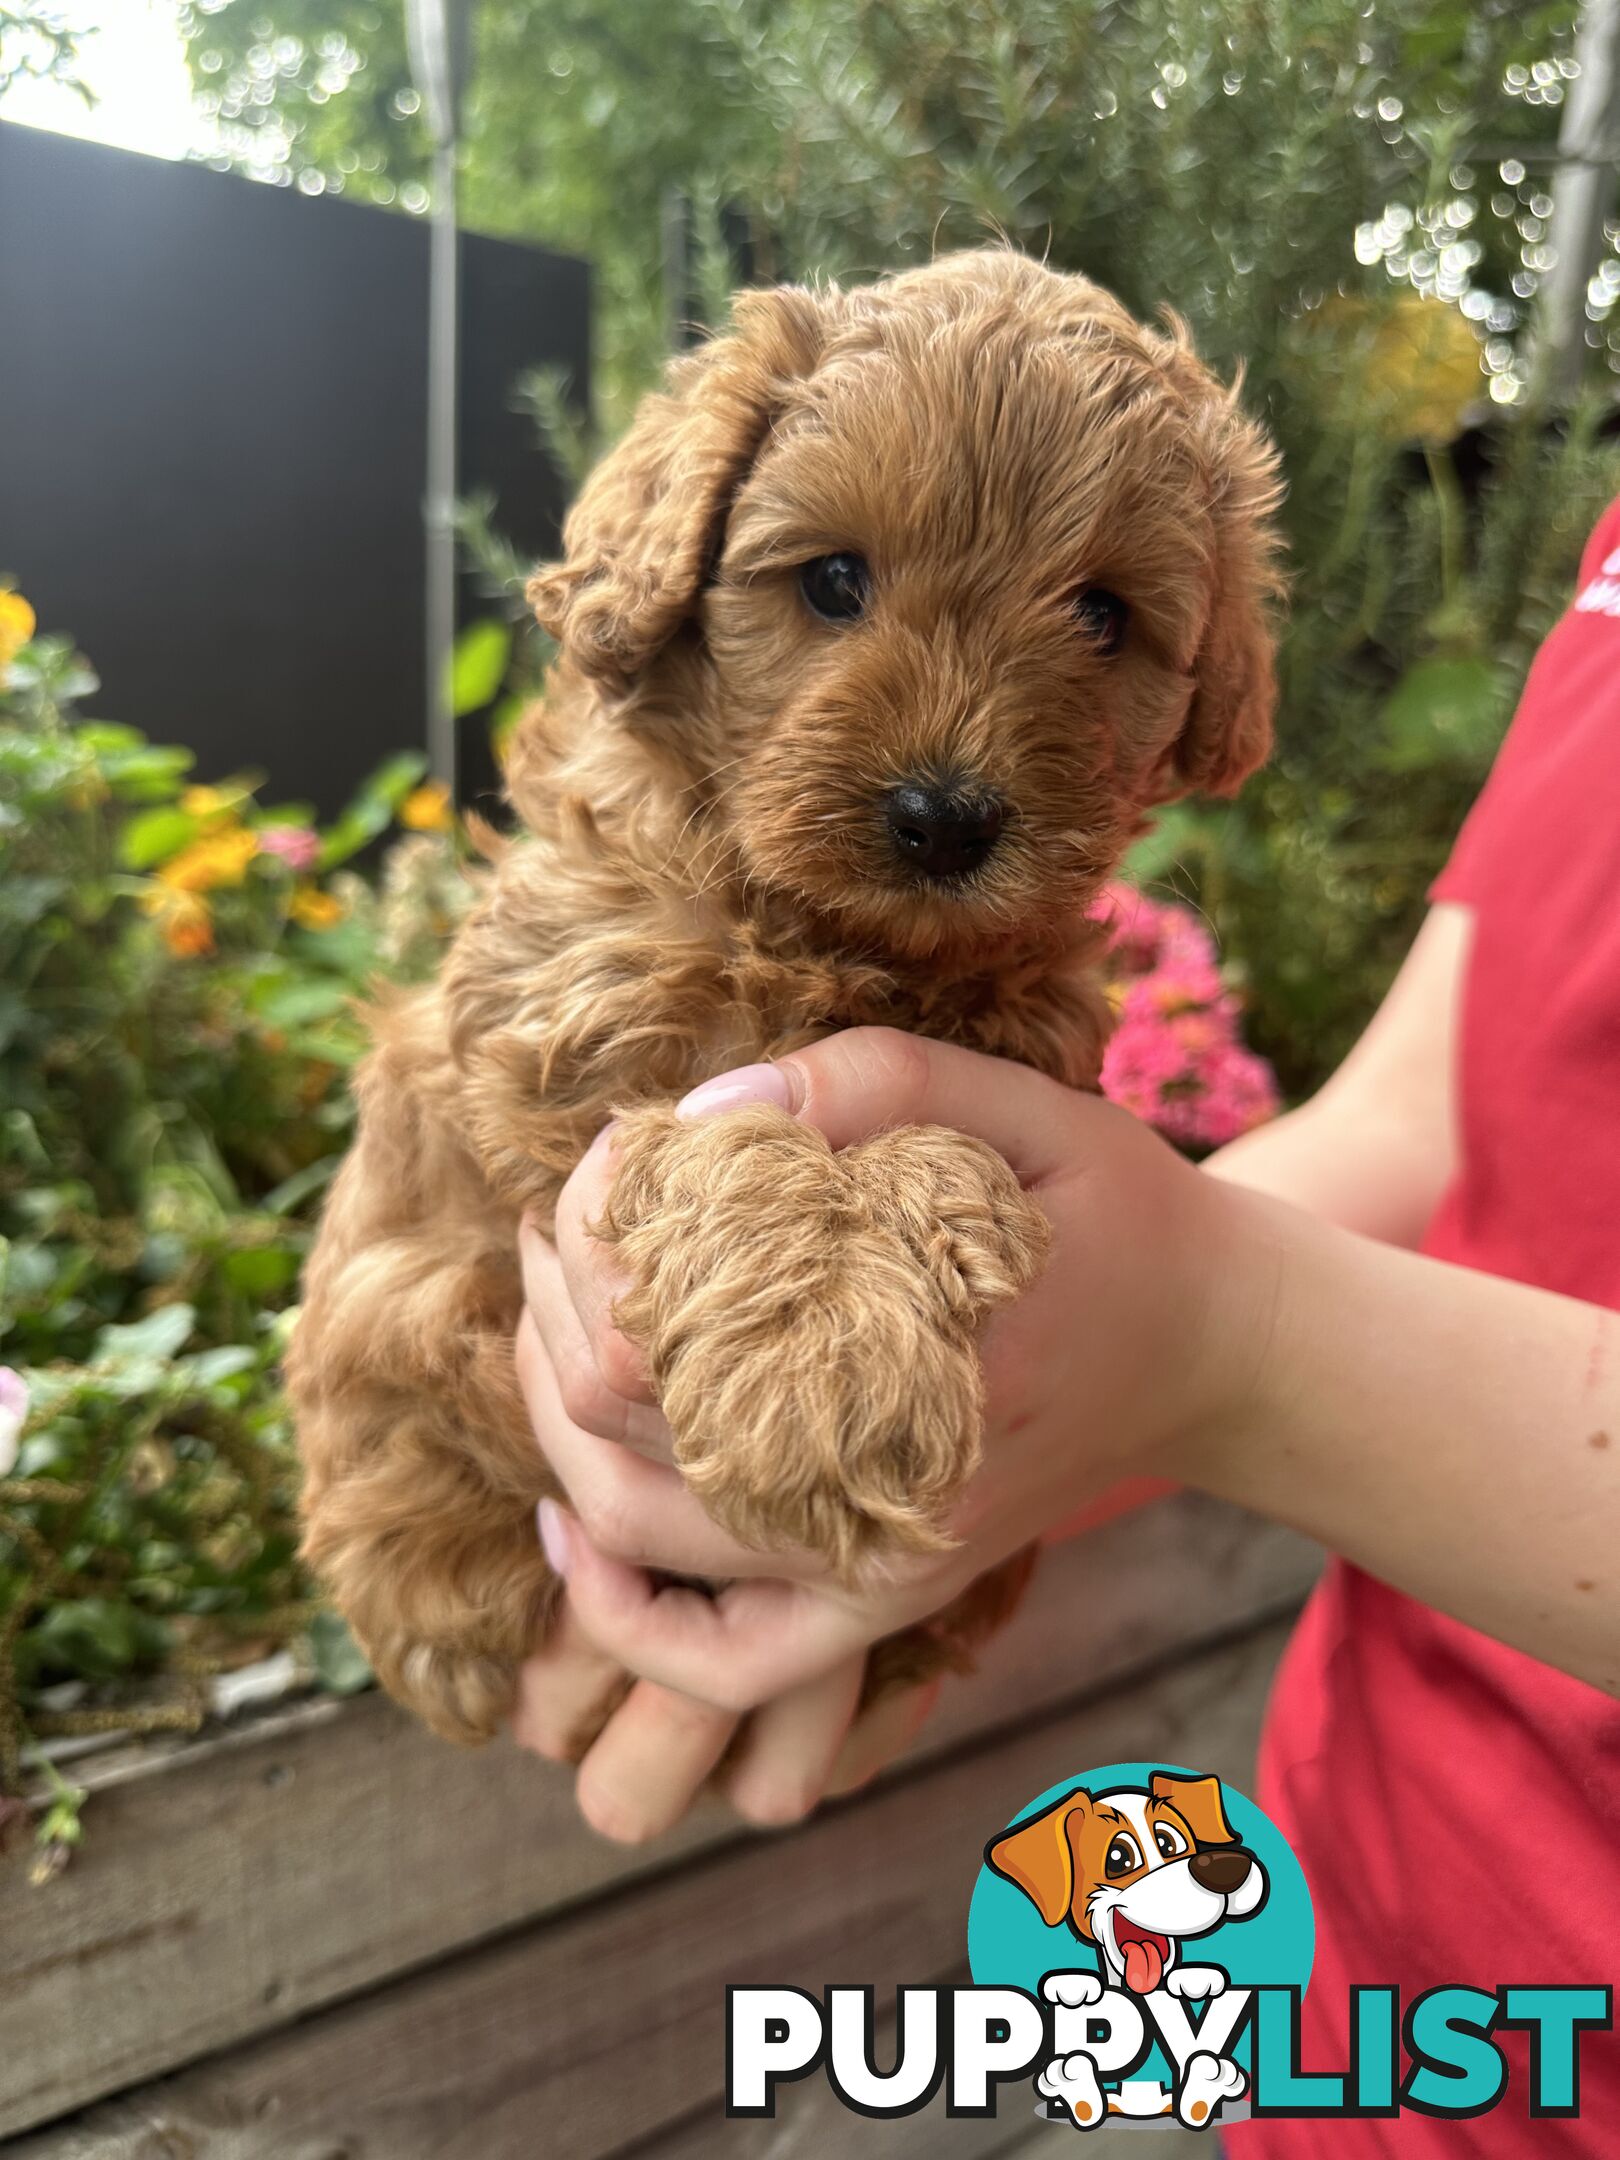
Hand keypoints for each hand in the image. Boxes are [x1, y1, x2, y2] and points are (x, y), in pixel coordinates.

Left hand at [512, 1028, 1255, 1836]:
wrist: (1212, 1353)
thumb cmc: (1110, 1218)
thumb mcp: (1021, 1109)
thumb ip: (873, 1083)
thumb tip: (702, 1116)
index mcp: (913, 1350)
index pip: (667, 1316)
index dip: (600, 1225)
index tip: (613, 1153)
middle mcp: (885, 1487)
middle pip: (619, 1425)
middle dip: (554, 1307)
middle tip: (557, 1223)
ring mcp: (878, 1567)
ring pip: (633, 1537)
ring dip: (550, 1425)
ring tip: (547, 1318)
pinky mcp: (880, 1600)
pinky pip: (713, 1661)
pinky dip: (617, 1612)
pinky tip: (569, 1518)